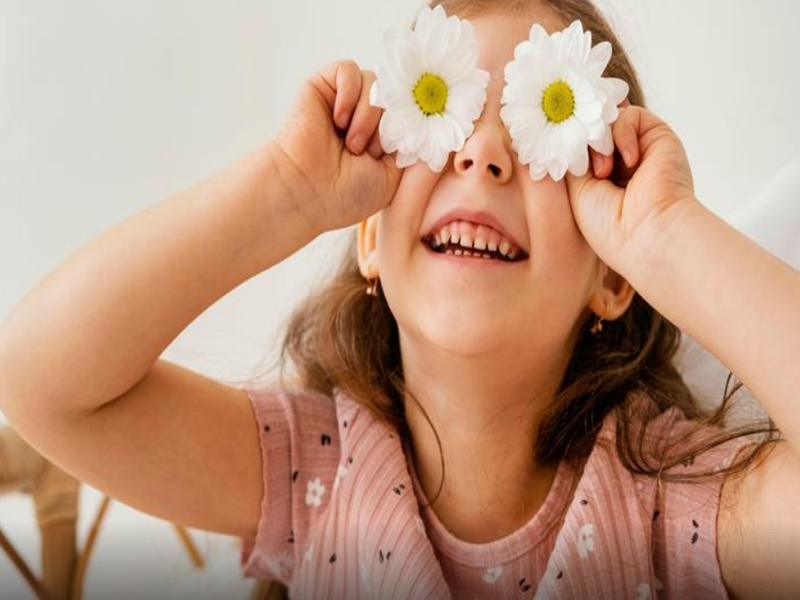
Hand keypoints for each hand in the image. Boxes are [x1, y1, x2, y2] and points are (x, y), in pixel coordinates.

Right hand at [271, 60, 402, 232]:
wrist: (306, 192)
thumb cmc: (346, 194)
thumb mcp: (394, 177)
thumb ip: (412, 149)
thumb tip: (428, 122)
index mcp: (383, 137)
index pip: (410, 110)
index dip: (412, 119)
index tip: (405, 140)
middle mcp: (365, 116)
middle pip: (397, 94)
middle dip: (390, 123)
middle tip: (372, 151)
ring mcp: (344, 101)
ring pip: (376, 83)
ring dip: (369, 115)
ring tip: (352, 144)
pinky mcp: (322, 87)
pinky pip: (349, 70)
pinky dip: (350, 94)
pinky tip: (339, 120)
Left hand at [565, 101, 697, 274]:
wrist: (649, 234)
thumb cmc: (607, 225)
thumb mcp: (573, 190)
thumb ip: (567, 159)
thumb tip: (556, 133)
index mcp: (598, 181)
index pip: (575, 148)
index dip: (564, 145)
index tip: (551, 152)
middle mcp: (618, 164)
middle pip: (588, 131)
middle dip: (579, 141)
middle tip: (577, 160)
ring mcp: (637, 150)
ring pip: (605, 122)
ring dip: (599, 142)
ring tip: (603, 173)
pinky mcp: (658, 137)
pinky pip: (629, 116)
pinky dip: (622, 133)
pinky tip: (628, 162)